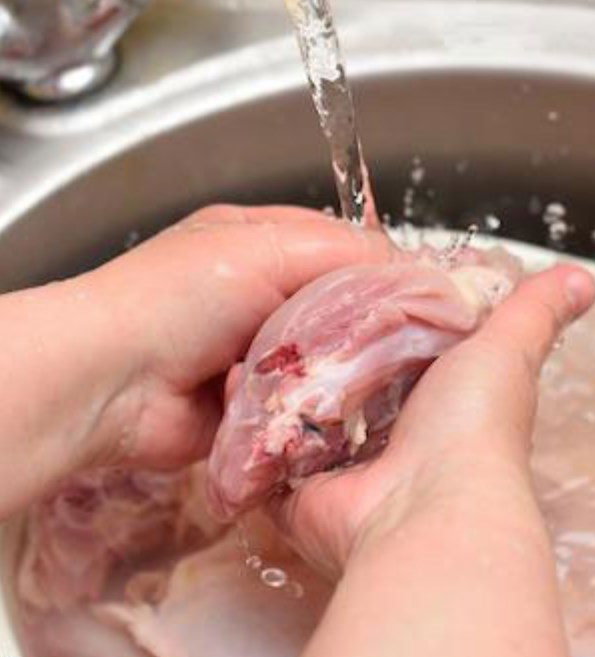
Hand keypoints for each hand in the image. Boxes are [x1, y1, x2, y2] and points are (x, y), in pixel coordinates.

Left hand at [85, 205, 394, 469]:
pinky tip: (323, 411)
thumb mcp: (267, 247)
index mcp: (266, 245)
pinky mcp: (259, 408)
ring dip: (336, 374)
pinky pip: (306, 408)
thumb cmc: (181, 298)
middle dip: (361, 329)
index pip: (345, 251)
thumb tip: (410, 270)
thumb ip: (344, 251)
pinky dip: (312, 410)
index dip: (381, 272)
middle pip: (342, 312)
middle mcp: (266, 298)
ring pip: (329, 364)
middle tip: (395, 348)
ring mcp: (261, 356)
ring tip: (355, 380)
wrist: (114, 383)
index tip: (417, 299)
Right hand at [271, 263, 594, 575]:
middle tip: (281, 313)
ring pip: (298, 423)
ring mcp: (341, 471)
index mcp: (432, 404)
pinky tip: (233, 384)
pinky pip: (265, 459)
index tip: (340, 286)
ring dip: (277, 389)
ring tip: (247, 342)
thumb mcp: (504, 350)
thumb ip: (533, 311)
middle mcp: (386, 440)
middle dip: (314, 356)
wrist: (429, 506)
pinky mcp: (300, 496)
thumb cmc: (472, 428)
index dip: (369, 324)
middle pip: (341, 389)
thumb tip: (583, 280)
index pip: (391, 355)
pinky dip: (247, 428)